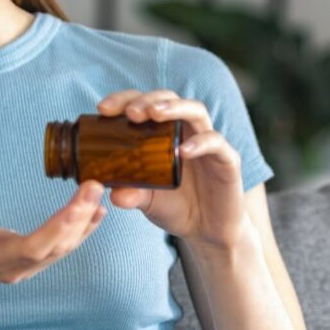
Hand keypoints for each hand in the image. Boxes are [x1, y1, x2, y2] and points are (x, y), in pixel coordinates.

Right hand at [0, 180, 106, 285]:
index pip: (34, 247)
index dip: (59, 227)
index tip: (79, 203)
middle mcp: (14, 267)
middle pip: (54, 247)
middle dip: (78, 219)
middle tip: (95, 187)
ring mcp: (23, 266)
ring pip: (61, 249)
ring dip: (83, 223)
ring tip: (98, 195)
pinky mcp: (29, 259)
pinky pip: (60, 247)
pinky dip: (79, 230)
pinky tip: (95, 213)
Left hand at [97, 89, 247, 250]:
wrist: (207, 231)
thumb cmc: (175, 206)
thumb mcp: (147, 200)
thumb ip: (132, 193)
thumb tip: (113, 194)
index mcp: (162, 132)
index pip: (143, 103)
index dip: (124, 100)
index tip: (103, 109)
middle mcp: (185, 130)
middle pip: (169, 98)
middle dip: (148, 100)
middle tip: (131, 113)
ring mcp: (207, 142)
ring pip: (196, 110)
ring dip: (174, 107)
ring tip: (155, 114)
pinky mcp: (227, 159)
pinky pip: (216, 143)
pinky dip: (201, 142)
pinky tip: (183, 151)